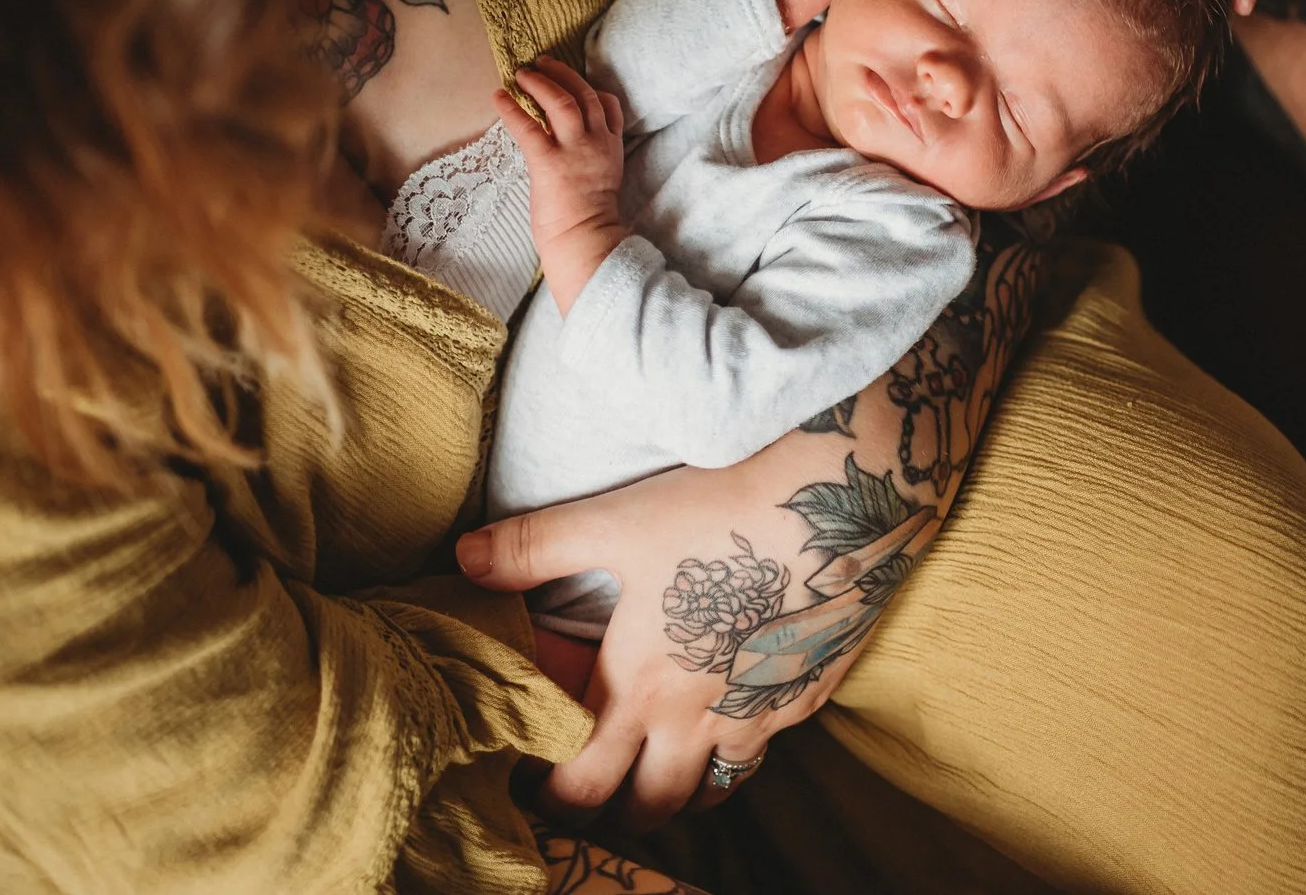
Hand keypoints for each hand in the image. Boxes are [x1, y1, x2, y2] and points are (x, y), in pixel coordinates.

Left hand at [457, 454, 881, 831]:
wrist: (841, 500)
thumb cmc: (721, 508)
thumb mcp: (617, 520)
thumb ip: (535, 547)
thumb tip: (464, 560)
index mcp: (641, 687)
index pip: (582, 784)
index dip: (552, 794)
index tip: (536, 778)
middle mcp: (700, 719)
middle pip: (649, 805)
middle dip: (616, 804)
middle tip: (597, 780)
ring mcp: (761, 714)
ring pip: (714, 790)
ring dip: (682, 785)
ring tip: (664, 759)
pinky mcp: (811, 694)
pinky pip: (767, 746)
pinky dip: (741, 744)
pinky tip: (737, 706)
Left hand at [495, 56, 626, 313]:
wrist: (587, 240)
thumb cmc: (589, 223)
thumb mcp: (601, 183)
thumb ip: (591, 162)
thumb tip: (568, 158)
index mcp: (611, 149)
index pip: (609, 106)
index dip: (592, 88)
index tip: (577, 80)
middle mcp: (596, 142)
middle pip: (585, 94)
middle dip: (564, 74)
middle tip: (544, 62)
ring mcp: (574, 150)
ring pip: (562, 100)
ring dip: (541, 82)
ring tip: (523, 72)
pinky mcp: (548, 161)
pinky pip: (528, 127)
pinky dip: (512, 109)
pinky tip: (499, 96)